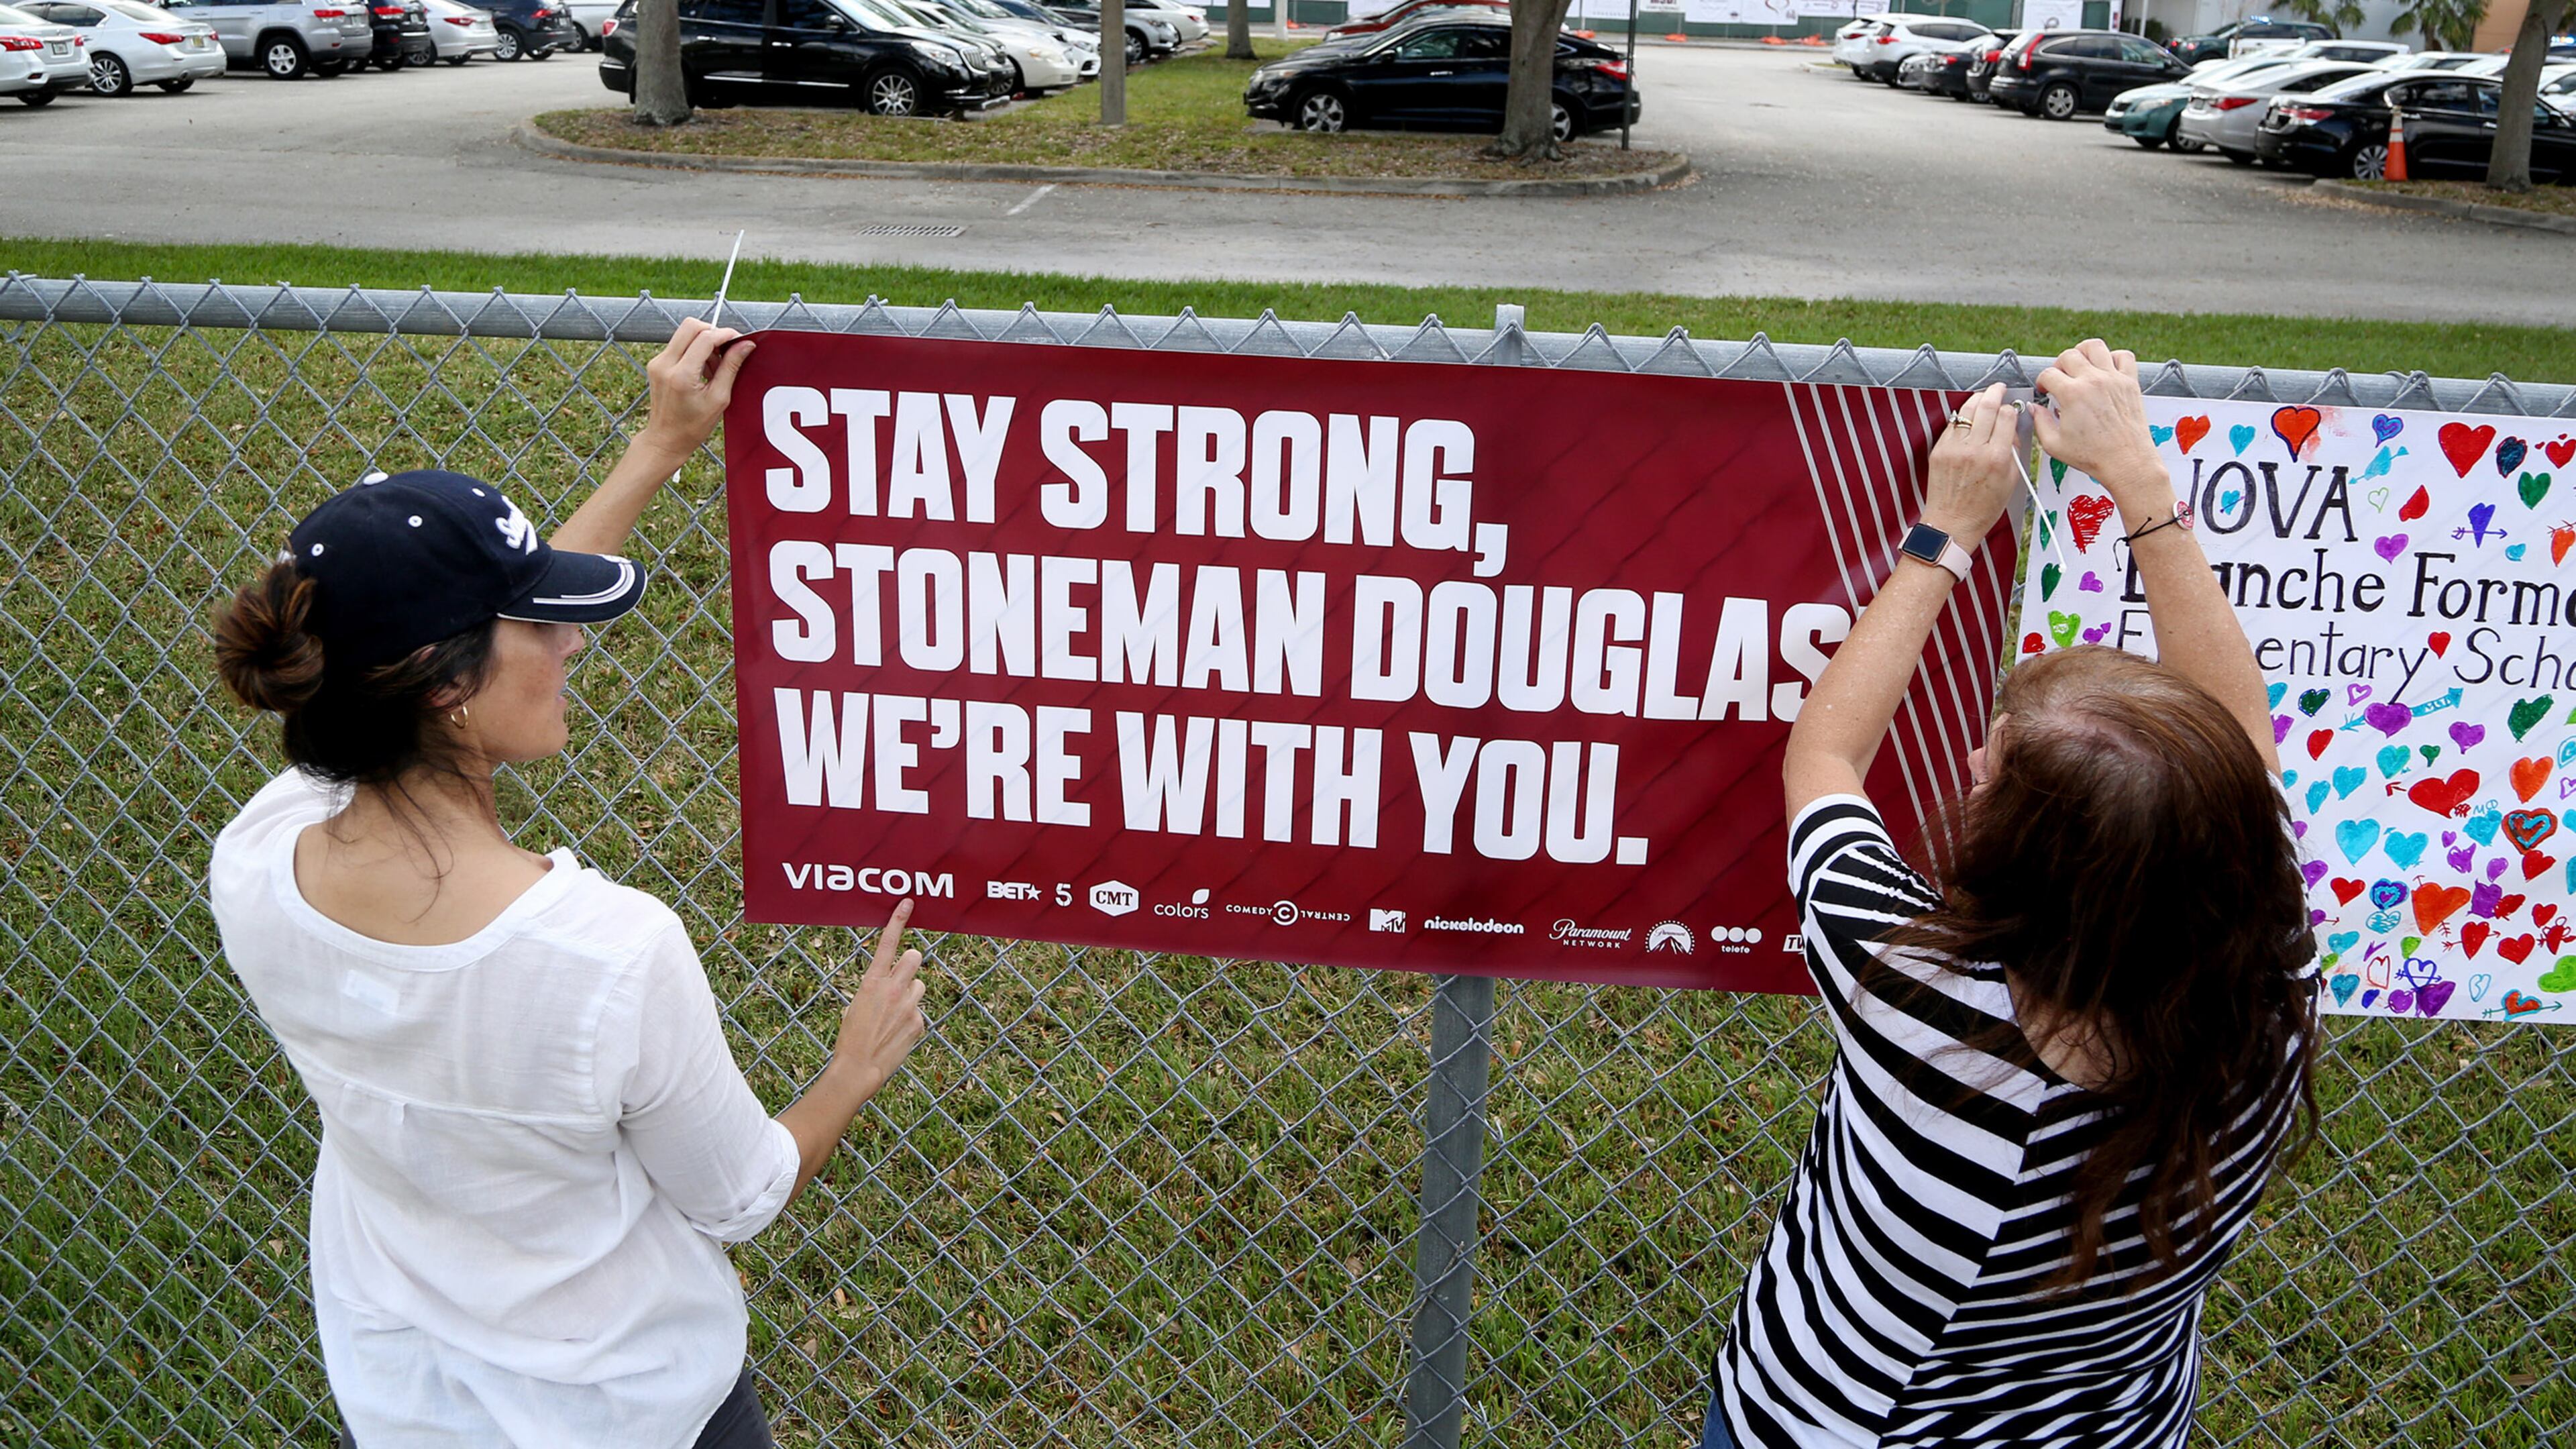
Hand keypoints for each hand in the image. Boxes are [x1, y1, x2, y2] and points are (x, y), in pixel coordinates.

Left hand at [637, 316, 755, 459]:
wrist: (666, 439)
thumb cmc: (692, 426)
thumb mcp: (718, 398)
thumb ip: (731, 367)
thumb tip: (745, 345)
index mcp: (681, 375)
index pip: (705, 338)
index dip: (725, 334)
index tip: (739, 340)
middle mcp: (665, 364)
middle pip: (691, 326)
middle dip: (713, 332)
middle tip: (726, 349)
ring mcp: (658, 362)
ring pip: (684, 333)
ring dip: (704, 342)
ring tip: (715, 367)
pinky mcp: (657, 363)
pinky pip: (679, 344)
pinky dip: (695, 350)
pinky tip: (703, 370)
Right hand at [830, 899, 927, 1095]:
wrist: (858, 1068)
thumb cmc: (851, 1037)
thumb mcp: (857, 1004)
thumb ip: (876, 988)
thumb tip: (890, 984)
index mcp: (872, 982)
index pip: (888, 943)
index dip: (898, 920)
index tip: (908, 903)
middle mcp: (893, 989)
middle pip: (915, 957)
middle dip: (910, 963)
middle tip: (901, 977)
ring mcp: (909, 1006)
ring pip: (919, 986)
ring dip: (910, 994)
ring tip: (893, 1015)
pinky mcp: (918, 1022)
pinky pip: (918, 1011)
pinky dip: (910, 1018)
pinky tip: (896, 1033)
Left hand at [1920, 383, 2020, 541]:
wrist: (1952, 523)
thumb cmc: (1984, 507)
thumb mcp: (2011, 480)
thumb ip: (2012, 450)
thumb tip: (2011, 425)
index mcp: (1997, 457)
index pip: (2006, 417)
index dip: (2011, 408)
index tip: (2012, 406)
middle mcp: (1975, 450)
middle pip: (1987, 407)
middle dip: (1995, 392)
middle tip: (1999, 387)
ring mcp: (1954, 449)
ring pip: (1967, 411)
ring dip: (1978, 399)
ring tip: (1984, 395)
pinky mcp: (1939, 451)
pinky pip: (1953, 425)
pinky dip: (1963, 418)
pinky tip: (1969, 417)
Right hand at [2030, 340, 2166, 509]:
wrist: (2126, 461)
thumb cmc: (2093, 456)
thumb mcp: (2054, 445)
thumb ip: (2039, 422)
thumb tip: (2035, 409)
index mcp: (2072, 394)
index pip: (2048, 374)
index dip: (2042, 382)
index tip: (2045, 391)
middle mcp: (2093, 381)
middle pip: (2069, 355)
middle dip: (2058, 365)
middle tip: (2060, 379)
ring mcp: (2113, 379)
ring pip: (2095, 346)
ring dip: (2083, 352)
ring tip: (2080, 364)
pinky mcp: (2130, 382)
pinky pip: (2124, 356)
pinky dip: (2113, 357)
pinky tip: (2105, 369)